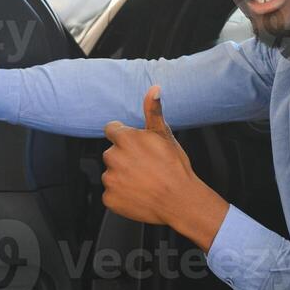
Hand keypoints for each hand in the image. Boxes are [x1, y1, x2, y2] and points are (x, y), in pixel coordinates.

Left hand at [101, 86, 227, 249]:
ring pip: (111, 174)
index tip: (135, 146)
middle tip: (144, 166)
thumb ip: (153, 111)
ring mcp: (110, 179)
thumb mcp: (164, 135)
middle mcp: (113, 157)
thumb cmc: (174, 167)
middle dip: (124, 158)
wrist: (180, 200)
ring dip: (122, 177)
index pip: (112, 130)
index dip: (124, 137)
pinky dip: (121, 195)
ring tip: (143, 181)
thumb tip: (154, 89)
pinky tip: (138, 194)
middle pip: (112, 153)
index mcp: (125, 139)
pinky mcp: (109, 198)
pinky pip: (111, 193)